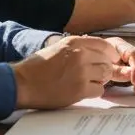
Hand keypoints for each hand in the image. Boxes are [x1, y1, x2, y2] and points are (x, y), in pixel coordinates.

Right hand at [12, 35, 134, 108]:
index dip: (110, 54)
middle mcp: (80, 55)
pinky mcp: (79, 89)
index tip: (111, 59)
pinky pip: (99, 90)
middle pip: (106, 61)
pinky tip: (83, 91)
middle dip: (104, 68)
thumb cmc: (36, 67)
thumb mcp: (58, 47)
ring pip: (105, 75)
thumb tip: (96, 52)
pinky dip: (94, 91)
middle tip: (96, 74)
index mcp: (74, 42)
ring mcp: (81, 72)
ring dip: (99, 80)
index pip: (104, 45)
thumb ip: (78, 48)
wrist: (22, 83)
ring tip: (87, 82)